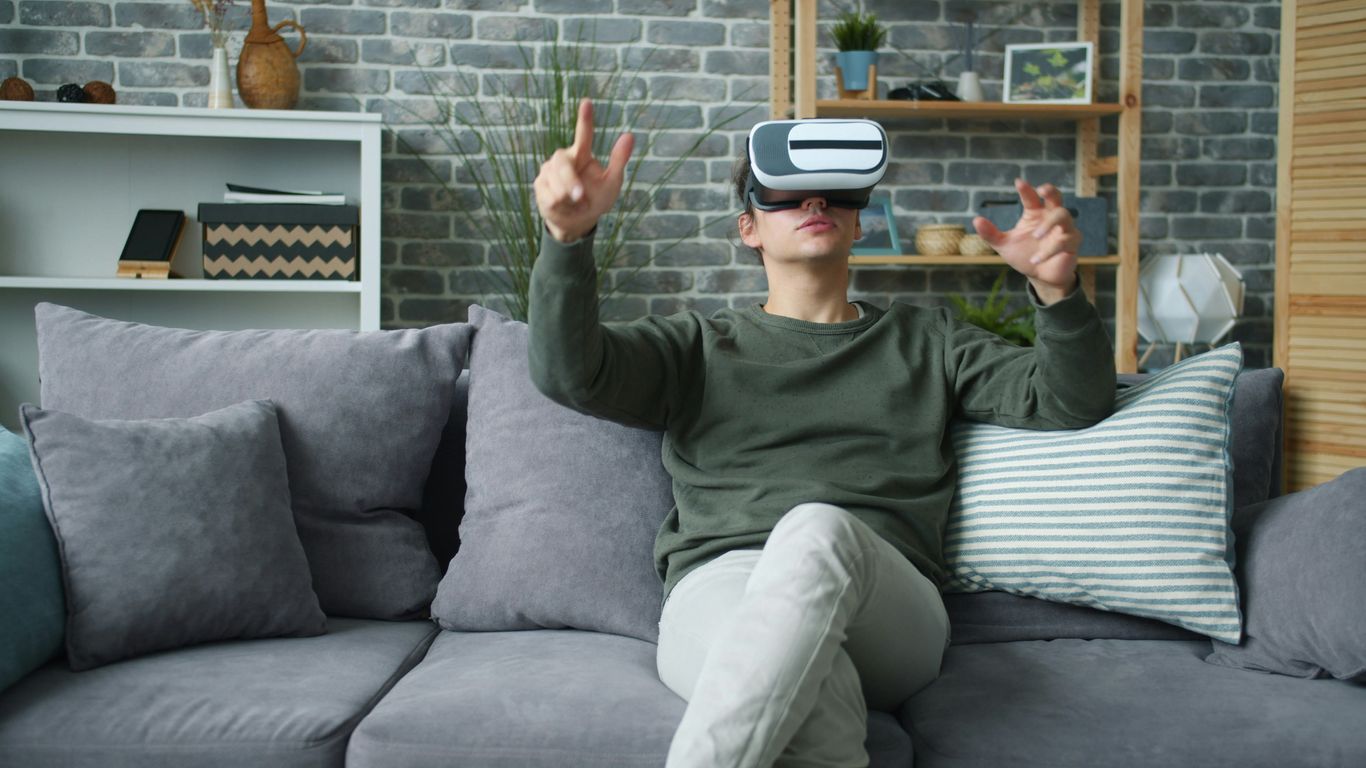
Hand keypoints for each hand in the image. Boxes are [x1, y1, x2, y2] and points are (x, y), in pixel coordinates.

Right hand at [534, 98, 634, 243]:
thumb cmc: (597, 199)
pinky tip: (564, 207)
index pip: (583, 135)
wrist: (578, 221)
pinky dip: (562, 206)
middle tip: (580, 197)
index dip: (584, 119)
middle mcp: (563, 158)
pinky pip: (550, 196)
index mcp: (582, 154)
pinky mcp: (539, 185)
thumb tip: (629, 135)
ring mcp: (548, 171)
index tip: (587, 102)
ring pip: (555, 184)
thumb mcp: (612, 183)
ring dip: (570, 200)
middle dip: (570, 182)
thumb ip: (619, 160)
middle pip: (562, 163)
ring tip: (576, 203)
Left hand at [972, 178, 1081, 302]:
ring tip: (1035, 235)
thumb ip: (991, 234)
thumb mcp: (1004, 245)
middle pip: (1056, 197)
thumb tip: (976, 220)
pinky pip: (1064, 241)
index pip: (1031, 198)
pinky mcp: (1072, 243)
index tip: (1018, 182)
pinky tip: (1035, 259)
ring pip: (1063, 216)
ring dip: (1049, 223)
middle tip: (1042, 189)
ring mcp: (1064, 228)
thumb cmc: (1024, 255)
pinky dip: (1049, 251)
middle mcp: (1050, 217)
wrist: (1040, 276)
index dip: (1026, 190)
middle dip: (1051, 191)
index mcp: (1035, 214)